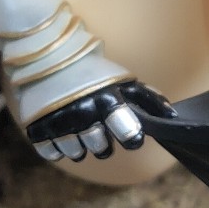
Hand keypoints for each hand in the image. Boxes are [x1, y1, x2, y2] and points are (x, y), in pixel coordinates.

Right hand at [24, 79, 174, 162]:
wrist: (48, 54)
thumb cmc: (92, 70)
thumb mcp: (122, 80)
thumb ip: (147, 99)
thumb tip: (171, 116)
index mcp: (107, 99)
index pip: (127, 131)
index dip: (131, 137)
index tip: (131, 136)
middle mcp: (84, 113)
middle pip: (102, 149)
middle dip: (103, 142)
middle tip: (97, 127)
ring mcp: (59, 122)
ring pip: (77, 153)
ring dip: (79, 145)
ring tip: (78, 128)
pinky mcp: (37, 127)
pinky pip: (51, 152)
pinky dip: (56, 146)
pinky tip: (59, 130)